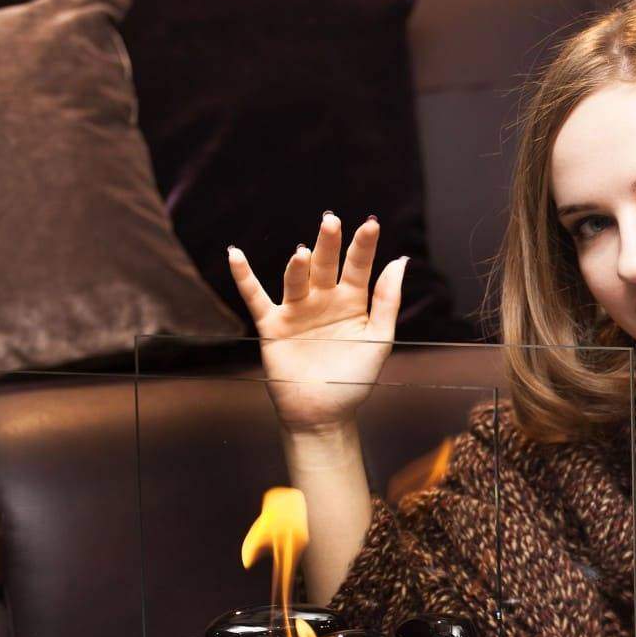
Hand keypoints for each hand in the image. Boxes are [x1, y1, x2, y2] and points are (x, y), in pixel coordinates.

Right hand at [226, 213, 407, 432]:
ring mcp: (297, 310)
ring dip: (297, 266)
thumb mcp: (379, 340)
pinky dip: (244, 277)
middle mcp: (324, 300)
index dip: (364, 246)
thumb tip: (400, 260)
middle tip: (331, 222)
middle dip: (329, 245)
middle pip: (326, 265)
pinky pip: (256, 298)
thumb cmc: (354, 379)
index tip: (371, 224)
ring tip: (302, 254)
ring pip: (296, 280)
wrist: (323, 414)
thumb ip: (388, 301)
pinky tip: (235, 255)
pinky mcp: (273, 325)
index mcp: (352, 301)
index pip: (359, 267)